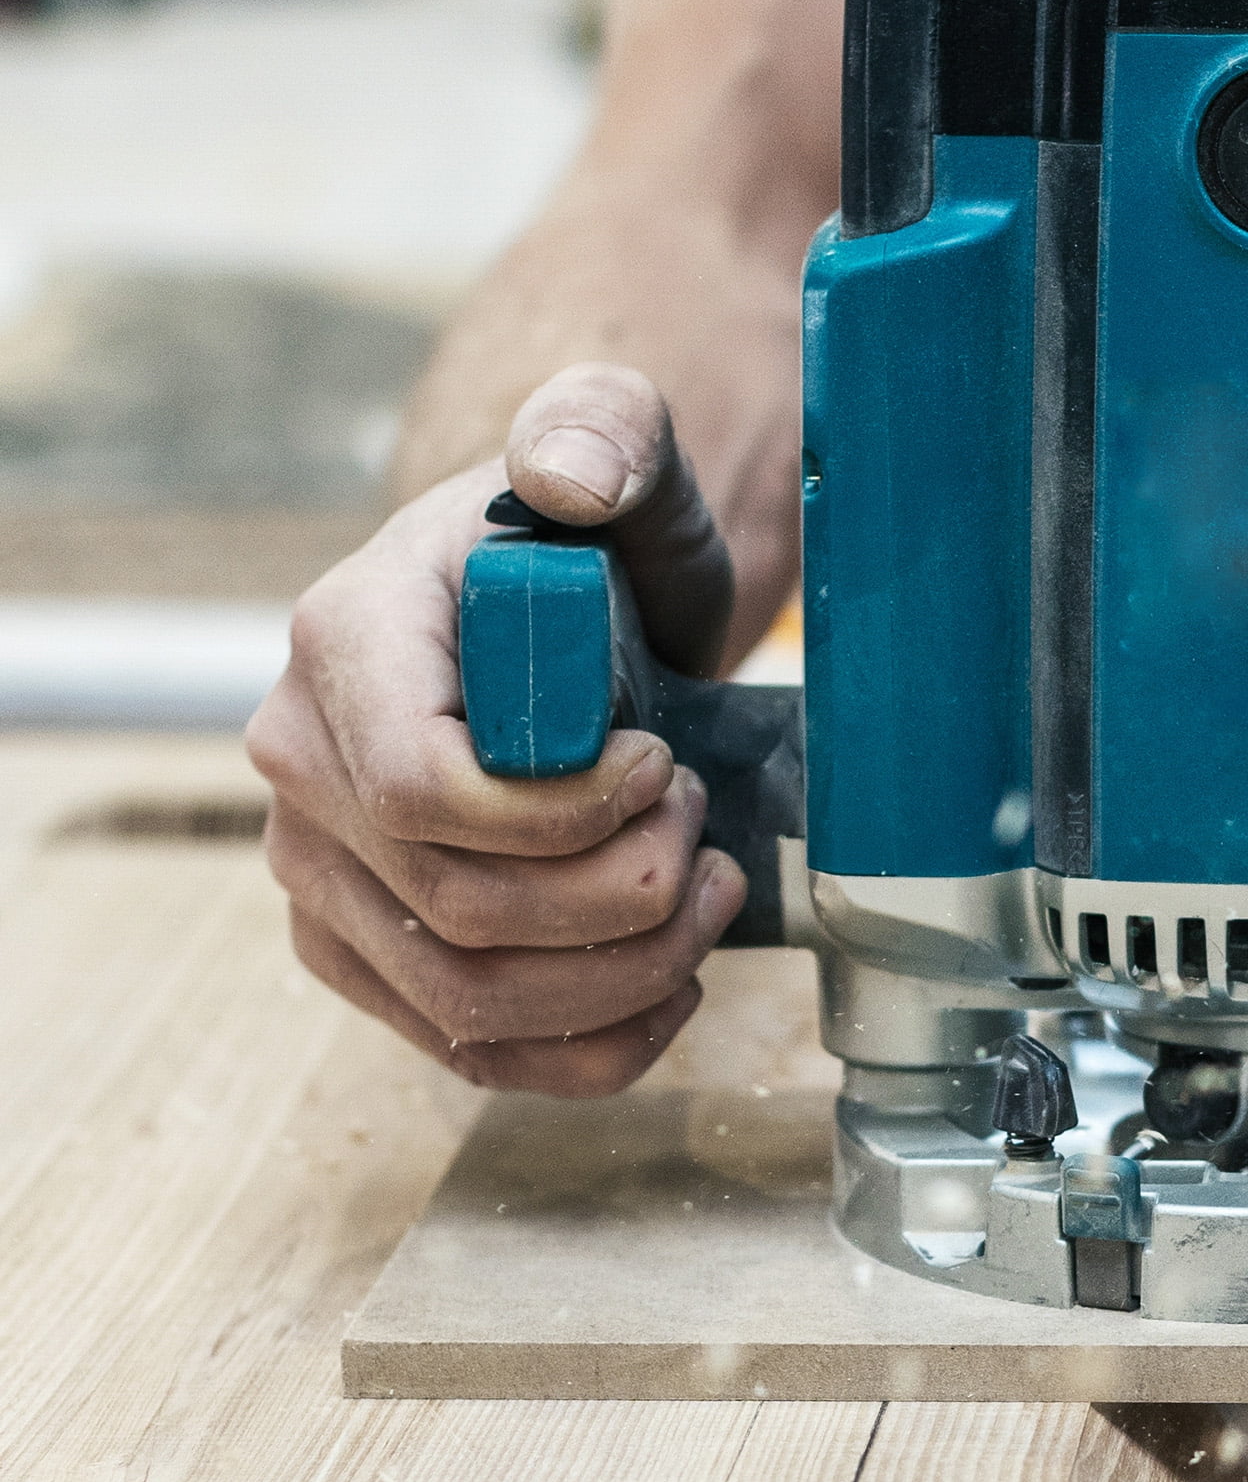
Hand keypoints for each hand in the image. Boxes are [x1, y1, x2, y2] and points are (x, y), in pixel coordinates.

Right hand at [249, 363, 747, 1093]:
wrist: (579, 611)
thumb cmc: (599, 538)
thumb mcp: (620, 449)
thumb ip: (604, 430)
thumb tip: (568, 472)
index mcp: (345, 644)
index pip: (429, 792)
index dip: (569, 816)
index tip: (665, 769)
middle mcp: (306, 768)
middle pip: (459, 909)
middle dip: (621, 896)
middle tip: (704, 832)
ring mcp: (328, 874)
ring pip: (467, 999)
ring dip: (623, 974)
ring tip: (706, 894)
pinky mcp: (373, 955)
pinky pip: (474, 1051)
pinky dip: (594, 1046)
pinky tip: (672, 987)